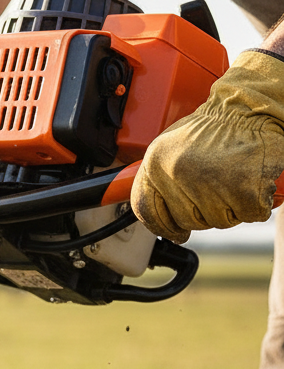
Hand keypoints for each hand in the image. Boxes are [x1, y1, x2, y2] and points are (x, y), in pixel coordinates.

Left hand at [131, 50, 283, 243]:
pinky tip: (251, 184)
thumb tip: (157, 217)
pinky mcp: (243, 189)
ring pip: (216, 221)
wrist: (250, 104)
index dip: (161, 226)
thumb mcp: (171, 146)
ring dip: (229, 209)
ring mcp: (210, 182)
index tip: (175, 231)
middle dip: (202, 212)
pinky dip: (254, 205)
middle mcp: (178, 173)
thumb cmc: (213, 126)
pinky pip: (247, 214)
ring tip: (233, 181)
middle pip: (185, 220)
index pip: (146, 209)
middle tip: (216, 190)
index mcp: (155, 163)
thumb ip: (159, 178)